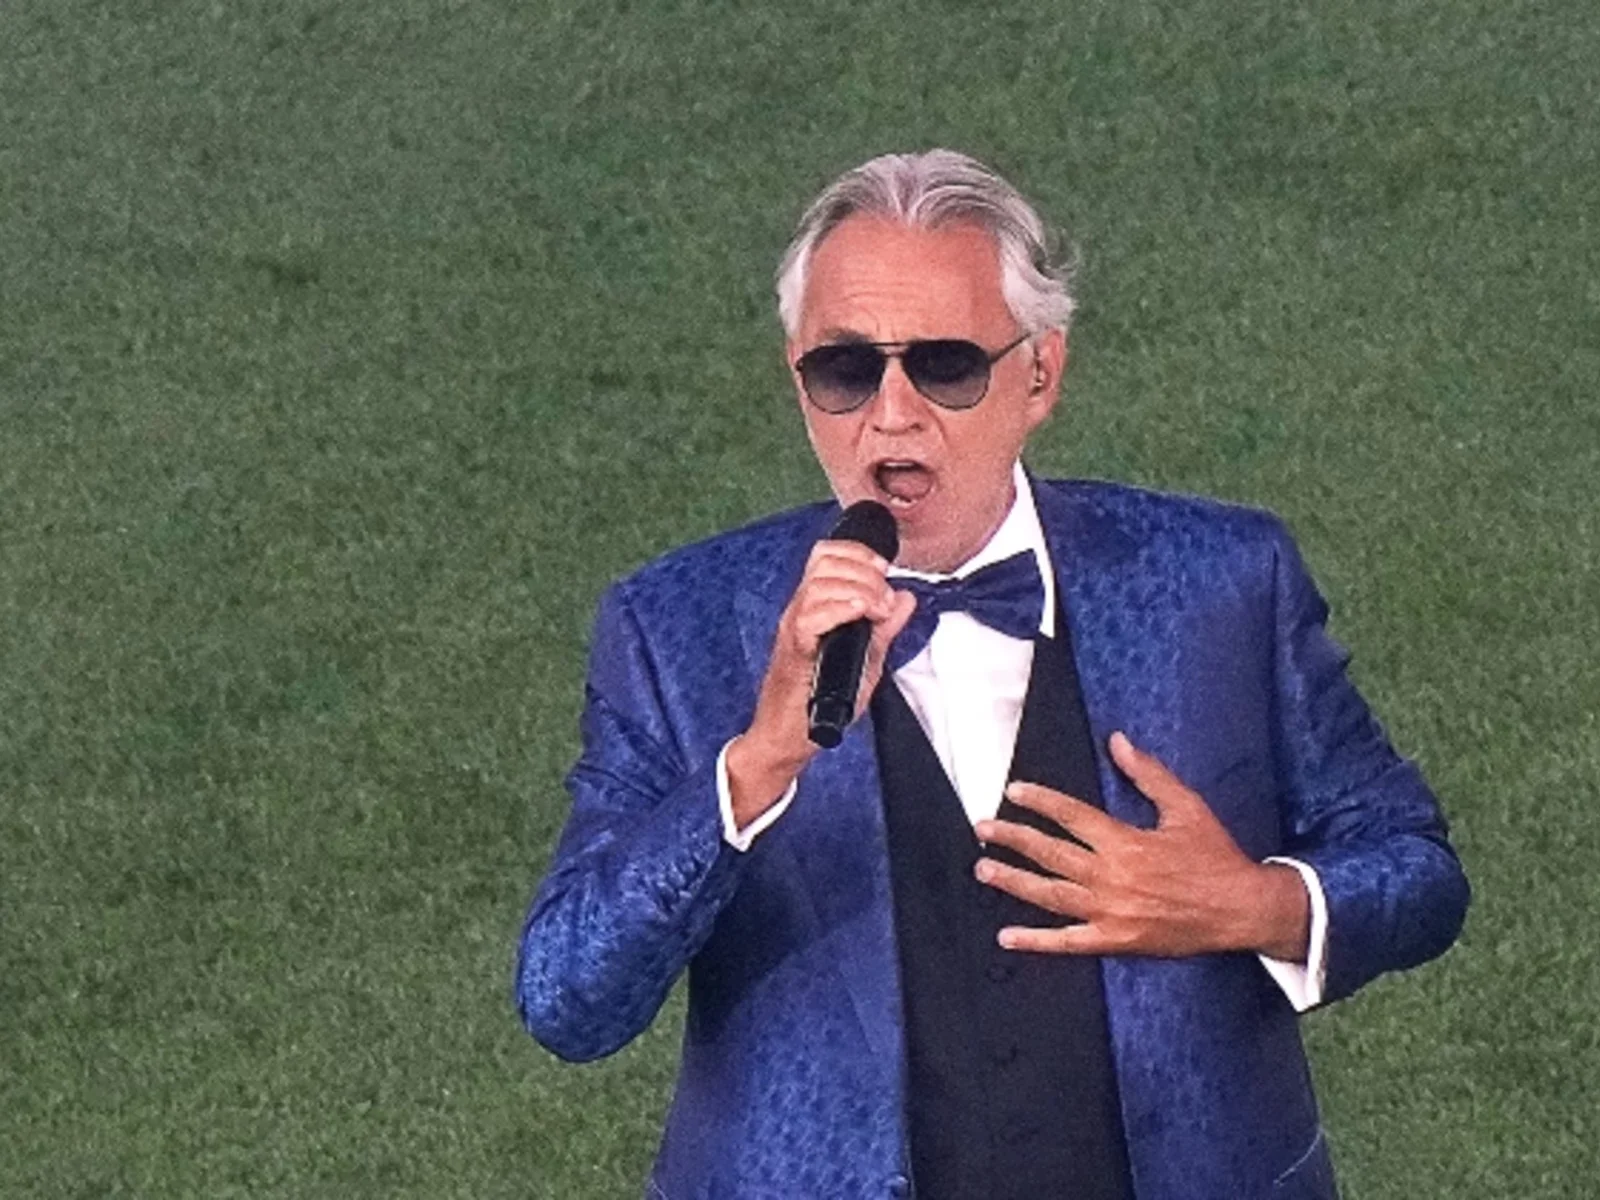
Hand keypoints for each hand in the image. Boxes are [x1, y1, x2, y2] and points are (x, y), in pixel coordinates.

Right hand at [725, 540, 915, 826]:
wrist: (788, 735)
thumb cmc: (818, 699)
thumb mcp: (864, 657)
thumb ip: (885, 627)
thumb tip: (906, 599)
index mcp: (815, 606)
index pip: (827, 554)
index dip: (858, 552)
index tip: (884, 569)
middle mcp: (800, 610)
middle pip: (824, 561)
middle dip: (864, 570)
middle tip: (884, 598)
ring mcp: (794, 627)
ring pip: (819, 584)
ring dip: (858, 590)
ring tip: (877, 610)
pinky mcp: (794, 650)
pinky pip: (809, 617)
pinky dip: (838, 609)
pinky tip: (859, 614)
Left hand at [973, 732, 1309, 959]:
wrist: (1241, 909)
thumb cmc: (1214, 856)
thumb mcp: (1186, 807)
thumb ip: (1148, 774)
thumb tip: (1118, 741)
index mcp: (1125, 841)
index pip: (1071, 815)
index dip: (1039, 801)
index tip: (1013, 791)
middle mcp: (1112, 875)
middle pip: (1050, 853)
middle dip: (1012, 838)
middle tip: (982, 828)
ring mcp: (1111, 911)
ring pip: (1050, 894)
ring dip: (1013, 881)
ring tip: (984, 870)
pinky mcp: (1116, 941)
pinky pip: (1068, 942)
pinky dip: (1036, 941)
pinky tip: (1008, 937)